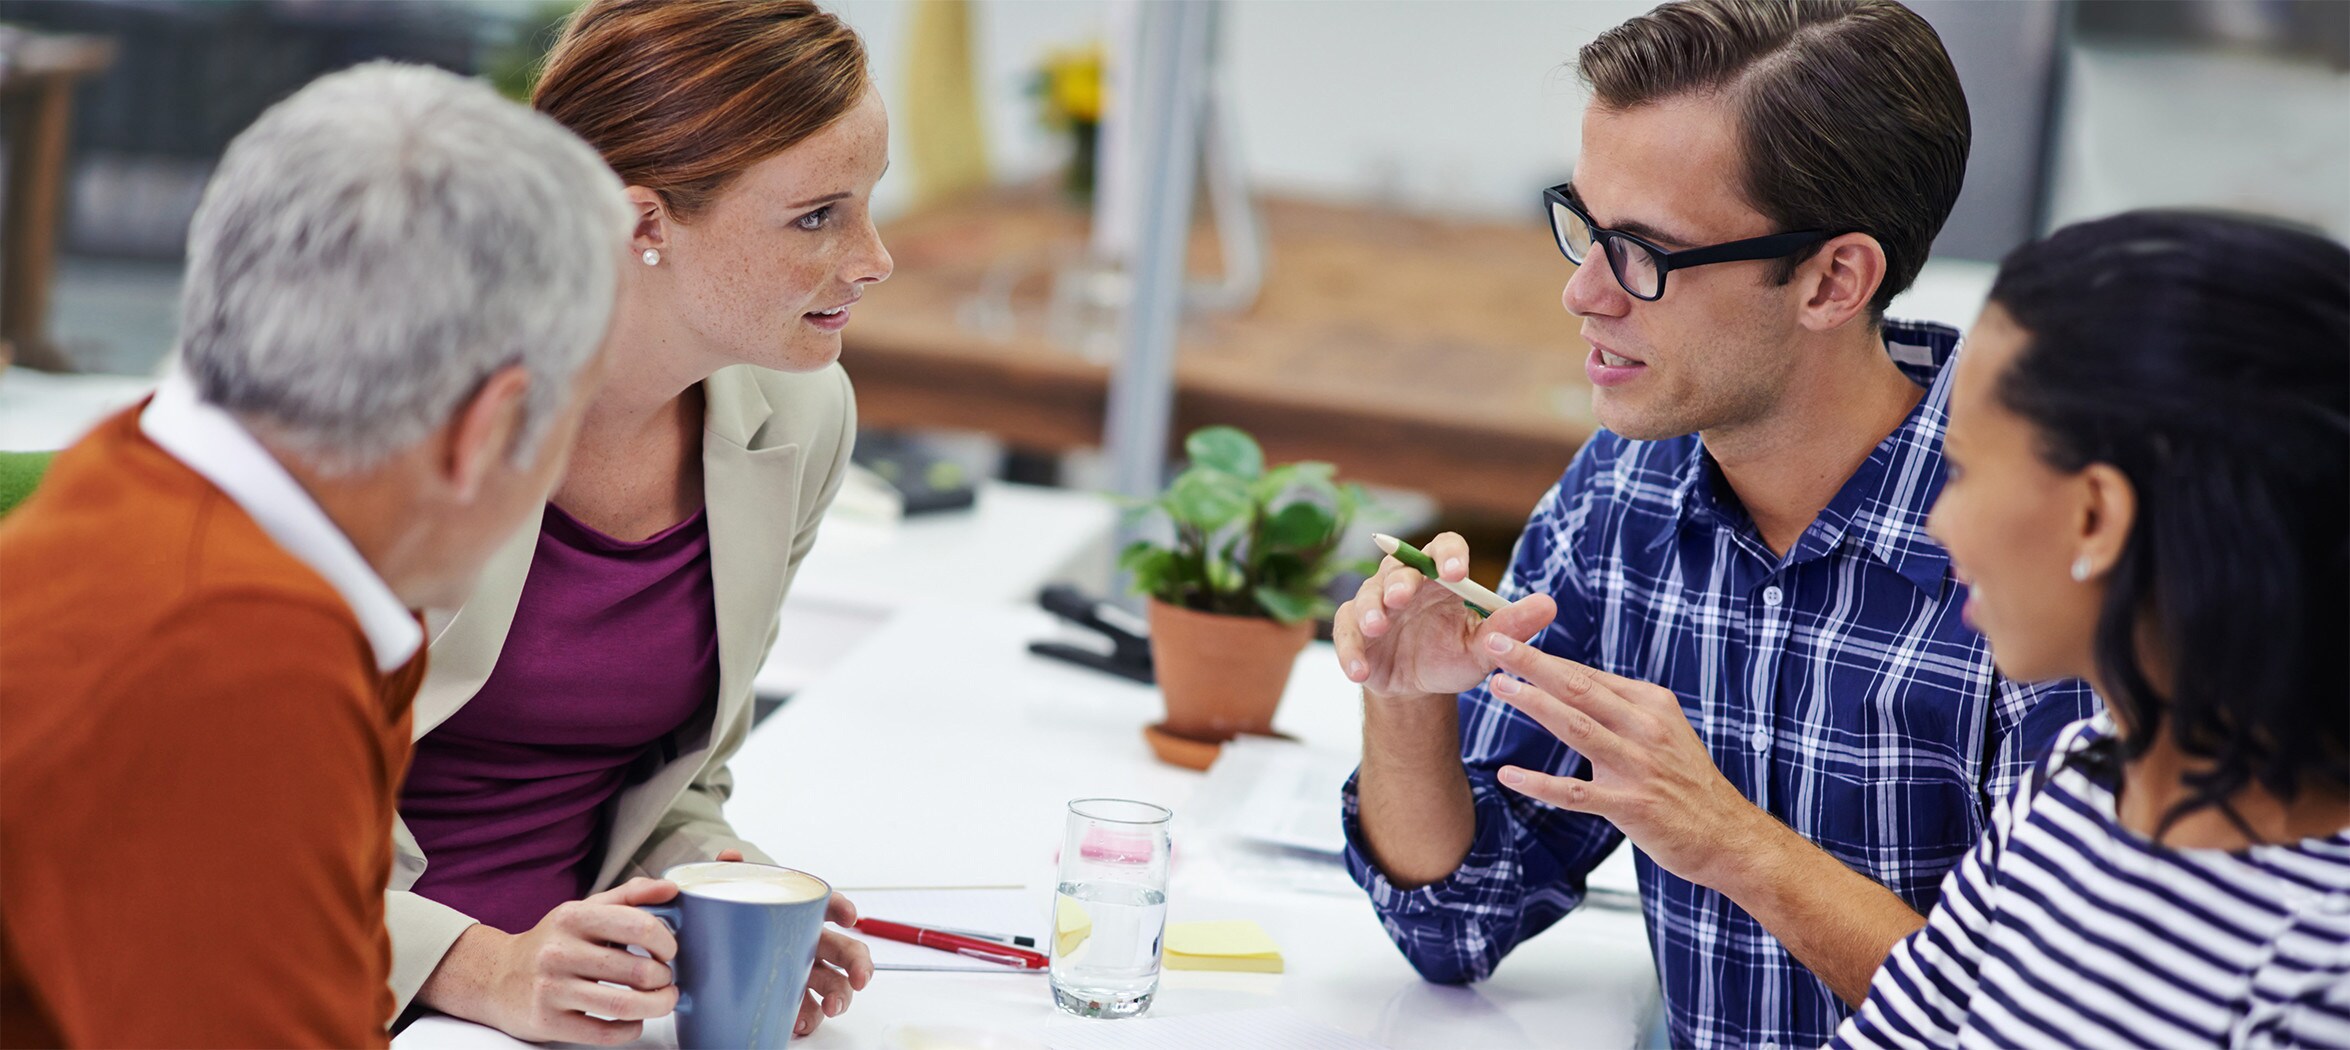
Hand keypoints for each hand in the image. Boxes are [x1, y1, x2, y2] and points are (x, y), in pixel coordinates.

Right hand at [426, 877, 681, 1045]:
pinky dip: (630, 1029)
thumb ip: (630, 896)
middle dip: (665, 979)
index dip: (666, 942)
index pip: (639, 926)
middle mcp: (559, 951)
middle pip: (638, 971)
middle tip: (666, 979)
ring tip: (662, 1000)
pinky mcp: (547, 1022)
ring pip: (624, 1005)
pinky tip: (634, 1020)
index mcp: (573, 917)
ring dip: (656, 1005)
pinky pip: (604, 1033)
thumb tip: (671, 888)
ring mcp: (551, 989)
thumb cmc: (552, 943)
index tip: (669, 951)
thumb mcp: (585, 910)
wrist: (497, 977)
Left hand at [710, 851, 872, 1037]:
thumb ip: (728, 876)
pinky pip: (808, 1010)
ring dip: (841, 996)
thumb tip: (729, 856)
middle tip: (860, 978)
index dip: (842, 908)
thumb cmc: (730, 922)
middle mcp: (808, 943)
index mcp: (799, 916)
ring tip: (832, 1008)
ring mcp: (802, 972)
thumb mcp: (726, 896)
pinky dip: (808, 1018)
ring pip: (835, 983)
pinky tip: (798, 1023)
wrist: (710, 953)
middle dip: (859, 963)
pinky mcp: (790, 998)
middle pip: (845, 950)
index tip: (850, 917)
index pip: (827, 905)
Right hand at [1332, 531, 1555, 700]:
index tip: (1457, 572)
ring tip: (1377, 626)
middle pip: (1399, 567)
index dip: (1449, 554)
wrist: (1418, 687)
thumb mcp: (1484, 646)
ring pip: (1367, 595)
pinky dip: (1350, 650)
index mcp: (1442, 577)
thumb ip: (1511, 627)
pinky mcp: (1354, 630)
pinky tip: (1359, 671)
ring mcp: (1376, 604)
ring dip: (1370, 609)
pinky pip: (1346, 633)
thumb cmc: (1453, 655)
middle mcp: (1407, 582)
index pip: (1444, 548)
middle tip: (1403, 596)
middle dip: (1400, 581)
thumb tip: (1549, 605)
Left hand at [1481, 634, 1768, 888]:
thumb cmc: (1686, 781)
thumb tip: (1573, 682)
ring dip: (1534, 704)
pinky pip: (1576, 792)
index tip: (1511, 639)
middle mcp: (1646, 728)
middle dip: (1534, 662)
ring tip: (1499, 685)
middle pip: (1579, 687)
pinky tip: (1509, 775)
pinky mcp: (1632, 806)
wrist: (1727, 835)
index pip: (1589, 674)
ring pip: (1577, 726)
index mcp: (1651, 705)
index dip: (1547, 656)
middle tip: (1495, 642)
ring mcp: (1639, 766)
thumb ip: (1623, 708)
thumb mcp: (1664, 730)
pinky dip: (1540, 784)